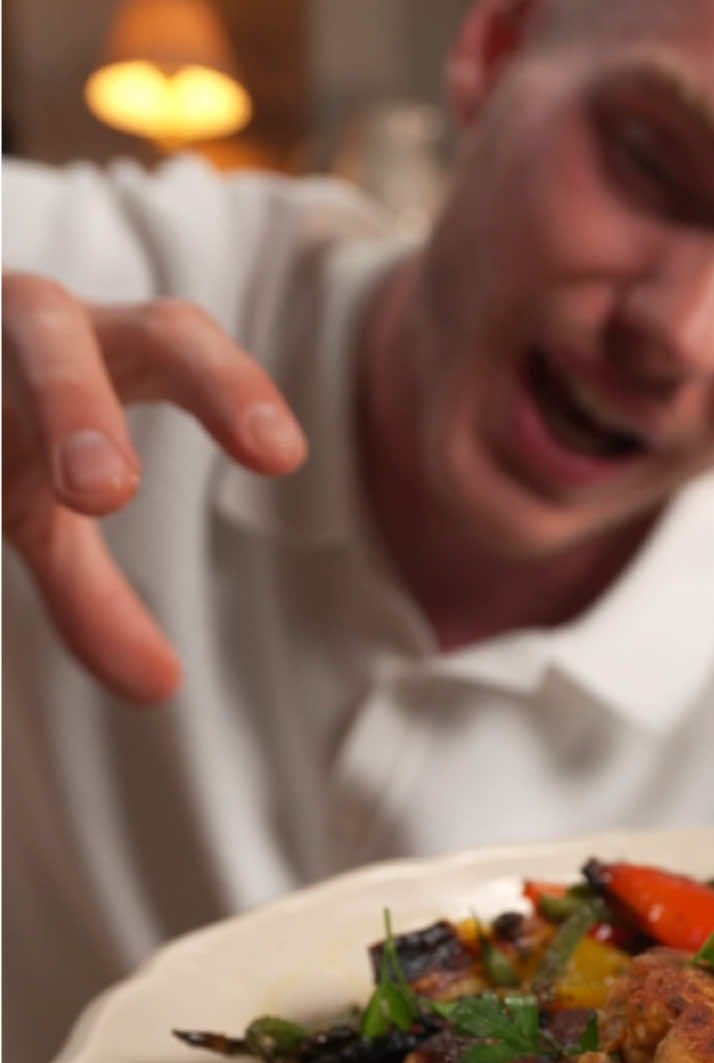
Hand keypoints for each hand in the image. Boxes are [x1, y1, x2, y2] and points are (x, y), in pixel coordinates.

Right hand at [2, 272, 307, 703]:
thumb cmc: (9, 423)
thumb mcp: (49, 513)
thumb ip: (97, 598)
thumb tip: (160, 687)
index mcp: (99, 343)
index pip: (176, 342)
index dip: (228, 386)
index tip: (281, 455)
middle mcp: (20, 319)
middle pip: (50, 332)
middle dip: (75, 406)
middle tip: (102, 491)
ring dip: (19, 414)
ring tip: (55, 493)